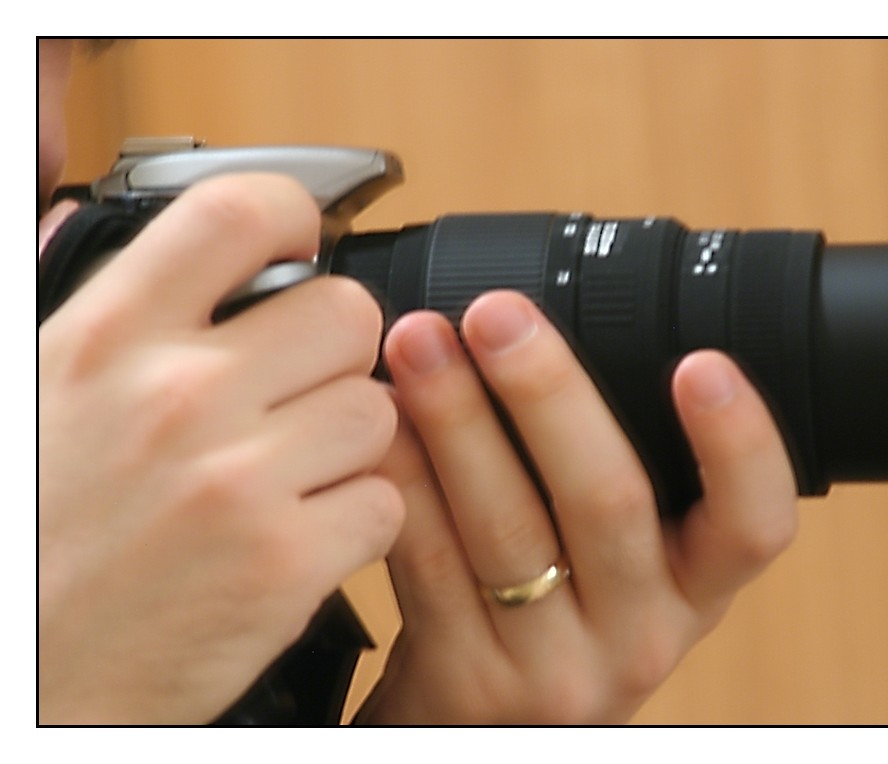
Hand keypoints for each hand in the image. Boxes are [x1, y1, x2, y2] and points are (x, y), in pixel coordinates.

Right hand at [37, 174, 404, 723]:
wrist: (32, 686)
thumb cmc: (39, 542)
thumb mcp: (36, 395)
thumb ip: (85, 302)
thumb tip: (76, 202)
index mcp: (105, 341)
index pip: (237, 214)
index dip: (290, 217)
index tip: (298, 245)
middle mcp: (175, 397)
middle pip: (348, 314)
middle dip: (336, 353)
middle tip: (298, 393)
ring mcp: (237, 482)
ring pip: (378, 410)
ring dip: (352, 443)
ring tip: (292, 475)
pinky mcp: (285, 564)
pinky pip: (386, 501)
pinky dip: (359, 520)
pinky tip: (303, 535)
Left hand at [360, 290, 795, 723]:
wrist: (487, 726)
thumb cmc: (560, 616)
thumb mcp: (623, 563)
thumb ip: (613, 474)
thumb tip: (556, 326)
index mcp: (694, 587)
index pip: (754, 524)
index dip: (740, 444)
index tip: (702, 362)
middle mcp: (638, 632)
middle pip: (609, 503)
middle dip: (549, 394)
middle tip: (498, 314)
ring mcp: (552, 664)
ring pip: (507, 528)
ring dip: (458, 421)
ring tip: (419, 343)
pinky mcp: (466, 677)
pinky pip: (430, 561)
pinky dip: (405, 477)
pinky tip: (381, 420)